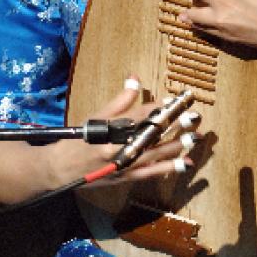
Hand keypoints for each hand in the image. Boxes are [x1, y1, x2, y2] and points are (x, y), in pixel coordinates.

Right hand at [51, 78, 200, 189]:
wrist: (61, 169)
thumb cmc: (80, 138)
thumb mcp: (97, 115)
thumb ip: (120, 100)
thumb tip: (135, 78)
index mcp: (110, 129)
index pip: (139, 115)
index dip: (159, 107)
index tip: (176, 100)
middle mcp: (117, 147)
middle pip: (150, 135)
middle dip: (173, 126)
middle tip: (193, 117)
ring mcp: (122, 165)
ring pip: (154, 154)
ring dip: (176, 146)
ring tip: (195, 138)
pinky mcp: (125, 178)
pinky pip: (150, 173)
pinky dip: (168, 168)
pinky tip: (185, 163)